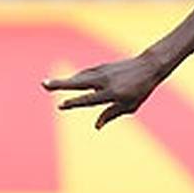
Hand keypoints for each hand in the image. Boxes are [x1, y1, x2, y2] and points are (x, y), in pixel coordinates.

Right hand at [42, 54, 168, 128]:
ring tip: (49, 84)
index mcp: (113, 93)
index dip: (75, 103)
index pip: (90, 99)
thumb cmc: (140, 90)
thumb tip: (97, 126)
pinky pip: (87, 73)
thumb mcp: (130, 105)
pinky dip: (77, 78)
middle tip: (44, 84)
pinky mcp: (103, 66)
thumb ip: (112, 114)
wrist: (149, 66)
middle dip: (61, 84)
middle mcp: (106, 81)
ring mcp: (104, 72)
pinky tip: (69, 81)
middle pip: (80, 83)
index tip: (60, 105)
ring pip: (81, 76)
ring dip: (65, 80)